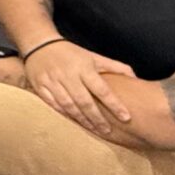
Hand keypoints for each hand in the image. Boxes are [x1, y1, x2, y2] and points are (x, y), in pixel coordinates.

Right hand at [21, 41, 137, 139]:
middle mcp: (68, 75)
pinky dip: (64, 114)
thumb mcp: (93, 56)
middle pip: (85, 101)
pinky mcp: (40, 86)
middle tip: (108, 131)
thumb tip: (135, 77)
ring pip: (68, 105)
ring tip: (94, 129)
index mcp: (84, 67)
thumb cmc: (71, 53)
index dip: (114, 104)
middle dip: (97, 118)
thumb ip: (114, 67)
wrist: (39, 43)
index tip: (126, 117)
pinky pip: (53, 104)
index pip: (102, 89)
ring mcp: (52, 81)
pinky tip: (73, 121)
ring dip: (82, 119)